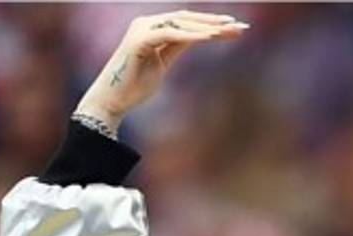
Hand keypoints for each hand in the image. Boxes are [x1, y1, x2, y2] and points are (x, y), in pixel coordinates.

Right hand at [74, 10, 248, 127]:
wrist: (113, 99)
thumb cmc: (135, 84)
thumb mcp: (163, 62)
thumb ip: (177, 47)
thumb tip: (200, 37)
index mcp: (152, 28)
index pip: (187, 22)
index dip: (211, 23)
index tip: (235, 28)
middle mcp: (146, 24)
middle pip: (186, 18)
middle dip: (214, 21)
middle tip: (240, 26)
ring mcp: (141, 30)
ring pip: (180, 23)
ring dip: (206, 26)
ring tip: (229, 30)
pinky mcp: (138, 41)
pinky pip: (169, 35)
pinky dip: (190, 35)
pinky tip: (209, 37)